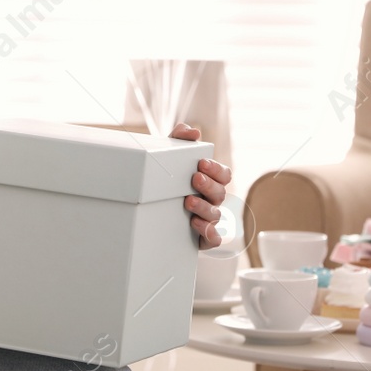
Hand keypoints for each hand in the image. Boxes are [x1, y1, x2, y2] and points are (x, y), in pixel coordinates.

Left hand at [170, 121, 230, 249]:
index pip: (224, 175)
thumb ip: (180, 138)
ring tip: (188, 201)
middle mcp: (211, 200)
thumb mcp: (169, 155)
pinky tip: (197, 225)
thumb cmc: (166, 178)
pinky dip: (210, 233)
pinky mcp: (200, 237)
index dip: (216, 169)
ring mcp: (207, 219)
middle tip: (194, 178)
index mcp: (210, 180)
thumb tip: (193, 131)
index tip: (202, 163)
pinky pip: (214, 239)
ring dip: (204, 208)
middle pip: (221, 193)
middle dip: (209, 186)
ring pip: (216, 215)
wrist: (146, 205)